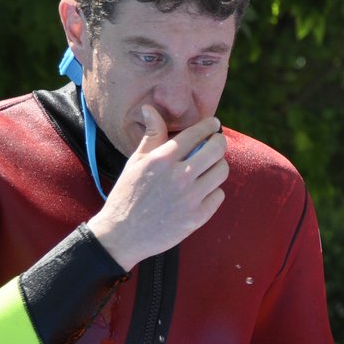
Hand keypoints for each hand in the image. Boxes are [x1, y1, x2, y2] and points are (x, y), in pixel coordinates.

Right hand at [89, 105, 228, 269]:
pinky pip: (219, 195)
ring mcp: (190, 198)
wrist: (122, 235)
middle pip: (217, 149)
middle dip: (219, 142)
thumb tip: (150, 108)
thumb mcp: (135, 162)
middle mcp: (179, 176)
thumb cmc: (127, 195)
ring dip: (218, 166)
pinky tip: (202, 191)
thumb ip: (151, 135)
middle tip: (215, 144)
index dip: (209, 125)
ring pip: (221, 171)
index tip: (213, 124)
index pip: (196, 133)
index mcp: (162, 159)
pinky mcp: (197, 217)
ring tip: (208, 168)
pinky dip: (213, 191)